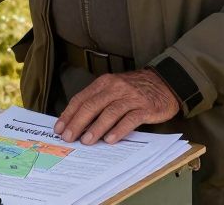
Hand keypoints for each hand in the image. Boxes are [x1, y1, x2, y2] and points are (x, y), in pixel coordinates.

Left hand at [54, 69, 180, 144]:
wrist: (164, 83)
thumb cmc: (134, 90)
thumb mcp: (113, 89)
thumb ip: (97, 102)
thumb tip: (77, 122)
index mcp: (104, 83)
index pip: (81, 98)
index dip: (69, 114)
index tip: (60, 128)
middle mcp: (115, 88)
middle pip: (92, 106)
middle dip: (77, 123)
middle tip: (69, 137)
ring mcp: (131, 97)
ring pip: (109, 112)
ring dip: (96, 128)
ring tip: (86, 141)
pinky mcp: (145, 108)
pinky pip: (130, 119)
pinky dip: (119, 130)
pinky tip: (110, 140)